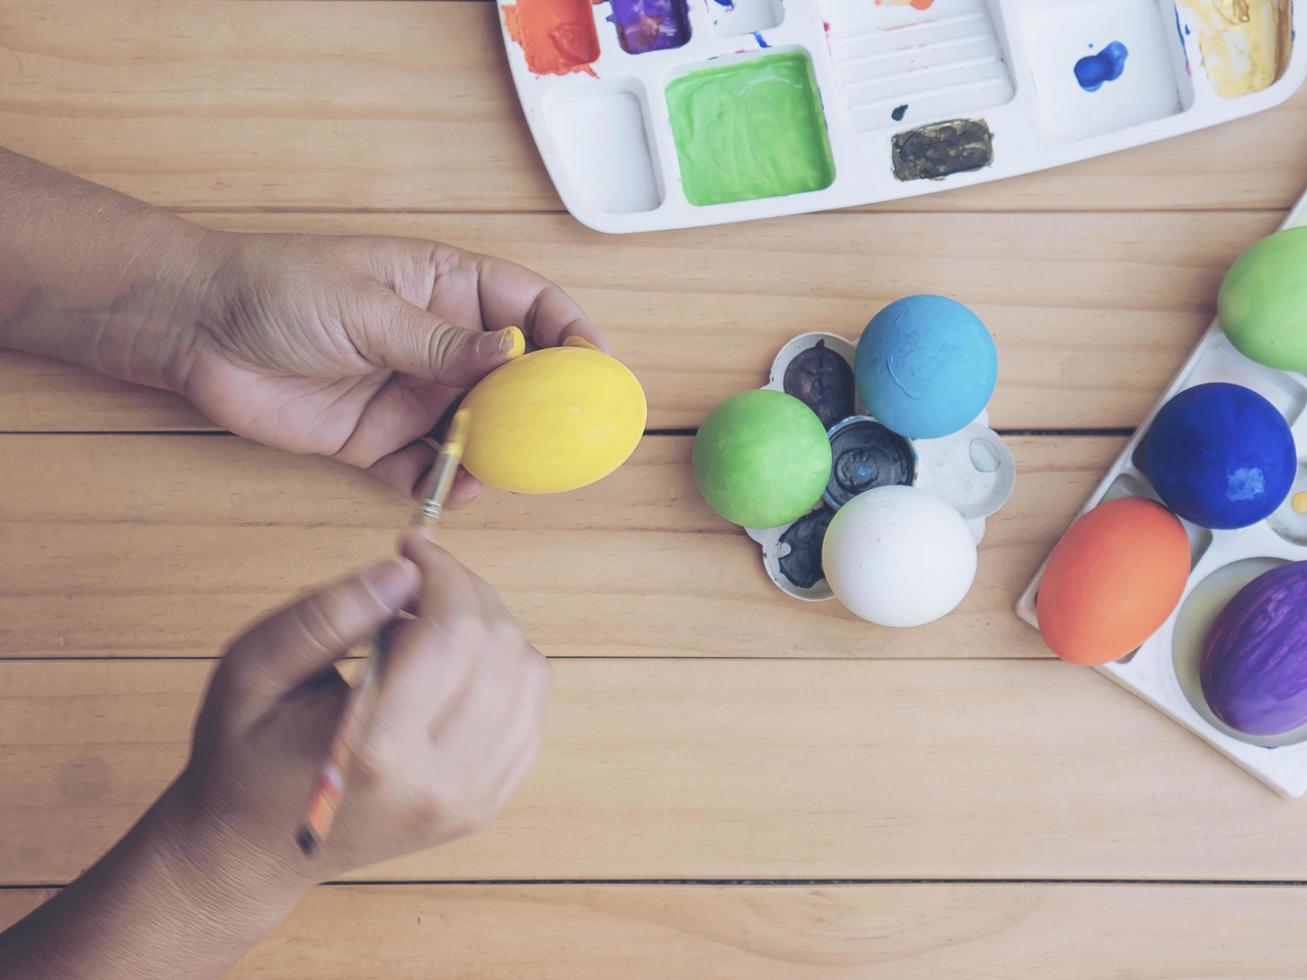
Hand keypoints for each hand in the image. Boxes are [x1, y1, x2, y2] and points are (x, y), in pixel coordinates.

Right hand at [169, 531, 550, 890]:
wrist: (250, 853)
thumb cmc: (241, 756)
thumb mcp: (252, 669)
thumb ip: (325, 615)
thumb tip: (405, 570)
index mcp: (377, 752)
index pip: (453, 632)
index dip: (441, 570)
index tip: (408, 546)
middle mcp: (439, 784)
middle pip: (499, 648)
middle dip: (465, 590)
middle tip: (416, 580)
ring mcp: (470, 800)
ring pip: (527, 675)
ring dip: (488, 627)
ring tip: (428, 623)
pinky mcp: (484, 804)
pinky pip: (529, 712)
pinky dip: (504, 669)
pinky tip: (453, 663)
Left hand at [179, 232, 605, 501]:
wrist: (194, 330)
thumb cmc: (275, 289)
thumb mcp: (367, 306)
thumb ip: (440, 340)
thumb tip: (515, 352)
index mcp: (445, 290)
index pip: (529, 305)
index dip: (570, 331)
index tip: (597, 367)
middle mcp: (439, 345)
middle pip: (516, 378)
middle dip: (547, 408)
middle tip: (567, 440)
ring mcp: (410, 394)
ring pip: (479, 430)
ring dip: (500, 454)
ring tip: (512, 474)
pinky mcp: (375, 440)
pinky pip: (424, 470)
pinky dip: (444, 485)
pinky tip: (455, 493)